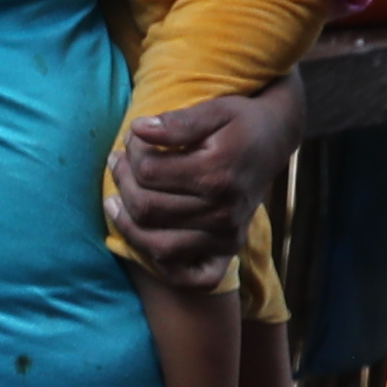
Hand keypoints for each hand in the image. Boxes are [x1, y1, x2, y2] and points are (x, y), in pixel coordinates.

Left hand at [108, 85, 293, 275]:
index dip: (131, 152)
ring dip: (127, 223)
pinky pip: (187, 276)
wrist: (273, 141)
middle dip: (122, 183)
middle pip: (147, 209)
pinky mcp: (228, 250)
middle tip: (117, 163)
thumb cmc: (239, 123)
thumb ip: (178, 122)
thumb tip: (138, 130)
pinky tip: (144, 236)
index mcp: (217, 174)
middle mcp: (223, 212)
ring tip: (114, 199)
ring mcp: (226, 236)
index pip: (148, 172)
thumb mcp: (215, 110)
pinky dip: (161, 265)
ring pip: (156, 245)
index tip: (131, 137)